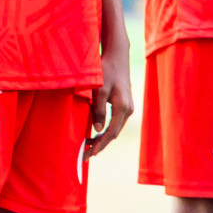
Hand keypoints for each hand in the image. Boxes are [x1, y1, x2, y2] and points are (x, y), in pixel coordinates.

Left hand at [86, 39, 132, 158]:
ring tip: (87, 147)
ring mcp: (127, 108)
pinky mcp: (123, 104)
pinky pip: (114, 122)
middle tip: (84, 155)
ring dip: (101, 138)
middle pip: (113, 134)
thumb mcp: (99, 89)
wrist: (117, 56)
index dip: (99, 145)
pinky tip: (95, 133)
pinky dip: (105, 130)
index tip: (88, 154)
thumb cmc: (106, 70)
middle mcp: (128, 111)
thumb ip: (98, 109)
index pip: (110, 133)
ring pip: (114, 129)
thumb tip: (98, 130)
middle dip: (99, 145)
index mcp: (123, 108)